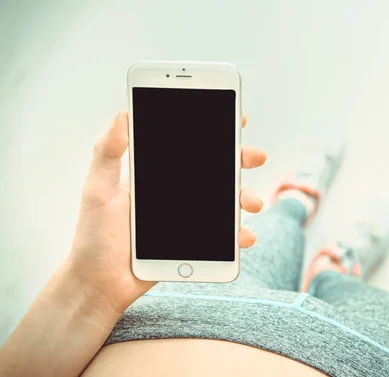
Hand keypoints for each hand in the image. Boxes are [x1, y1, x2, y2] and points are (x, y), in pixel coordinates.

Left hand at [67, 112, 265, 317]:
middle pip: (217, 171)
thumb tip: (122, 115)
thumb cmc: (94, 237)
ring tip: (254, 203)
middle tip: (256, 156)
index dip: (214, 132)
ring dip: (246, 198)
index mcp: (158, 176)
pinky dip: (240, 235)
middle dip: (241, 160)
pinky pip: (224, 237)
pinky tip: (245, 236)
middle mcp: (178, 194)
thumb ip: (108, 153)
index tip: (234, 118)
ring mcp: (190, 219)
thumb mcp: (97, 190)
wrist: (100, 284)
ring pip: (227, 203)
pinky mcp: (196, 244)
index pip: (190, 147)